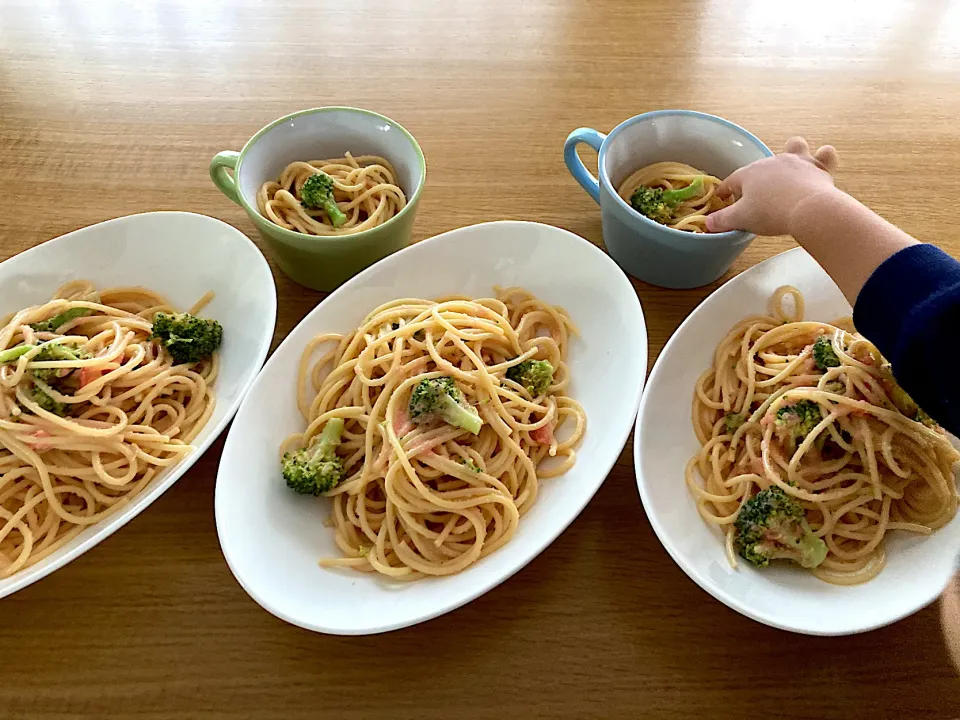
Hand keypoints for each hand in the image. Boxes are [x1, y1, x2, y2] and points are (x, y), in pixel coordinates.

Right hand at [706, 137, 840, 235]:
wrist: (808, 210)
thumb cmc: (770, 213)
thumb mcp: (740, 219)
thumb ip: (722, 220)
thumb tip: (708, 222)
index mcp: (750, 173)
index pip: (732, 180)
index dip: (726, 190)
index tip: (722, 198)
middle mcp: (772, 161)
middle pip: (761, 166)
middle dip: (757, 177)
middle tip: (756, 195)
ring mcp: (797, 161)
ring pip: (794, 147)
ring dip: (793, 152)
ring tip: (791, 164)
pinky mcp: (819, 168)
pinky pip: (824, 155)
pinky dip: (823, 157)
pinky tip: (821, 160)